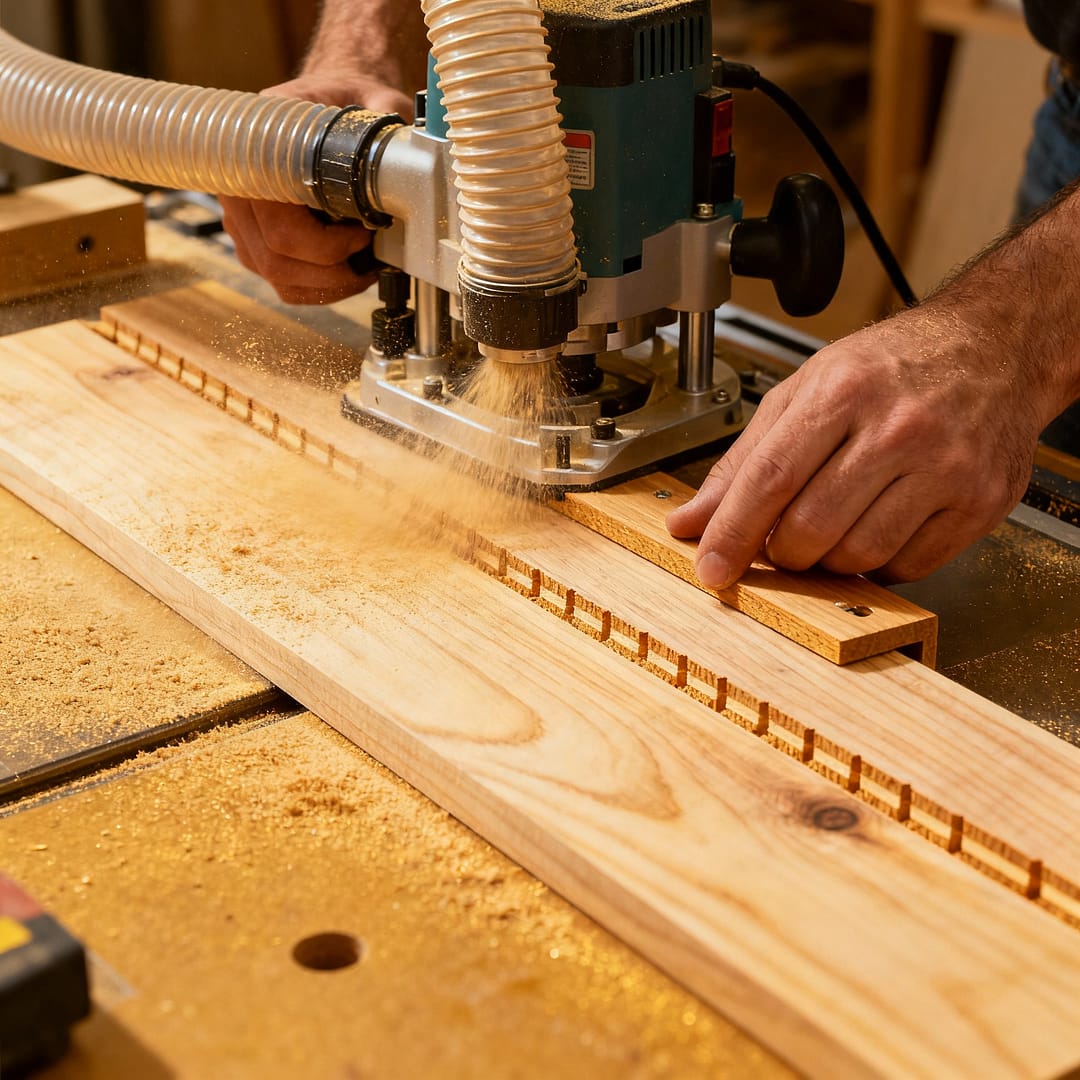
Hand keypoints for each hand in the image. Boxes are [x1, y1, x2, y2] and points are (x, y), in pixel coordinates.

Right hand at [220, 74, 413, 304]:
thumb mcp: (373, 102)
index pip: (279, 227)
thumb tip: (416, 160)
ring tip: (364, 271)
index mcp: (258, 150)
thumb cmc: (346, 101)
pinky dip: (319, 288)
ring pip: (277, 277)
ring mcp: (242, 219)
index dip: (327, 247)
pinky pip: (282, 281)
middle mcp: (239, 186)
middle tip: (371, 264)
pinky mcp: (254, 241)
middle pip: (275, 261)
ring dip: (328, 286)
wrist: (327, 99)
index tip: (365, 235)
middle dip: (332, 274)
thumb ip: (388, 125)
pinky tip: (349, 273)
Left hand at [666, 304, 1042, 585]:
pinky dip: (878, 565)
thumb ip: (744, 460)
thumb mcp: (806, 390)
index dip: (732, 533)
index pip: (771, 479)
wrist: (996, 346)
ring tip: (830, 528)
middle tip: (779, 541)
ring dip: (828, 561)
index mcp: (844, 391)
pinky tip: (876, 530)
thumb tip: (692, 520)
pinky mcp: (980, 503)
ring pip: (857, 557)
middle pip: (810, 528)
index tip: (711, 568)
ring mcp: (947, 467)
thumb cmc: (893, 366)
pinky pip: (908, 567)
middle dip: (780, 552)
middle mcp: (899, 428)